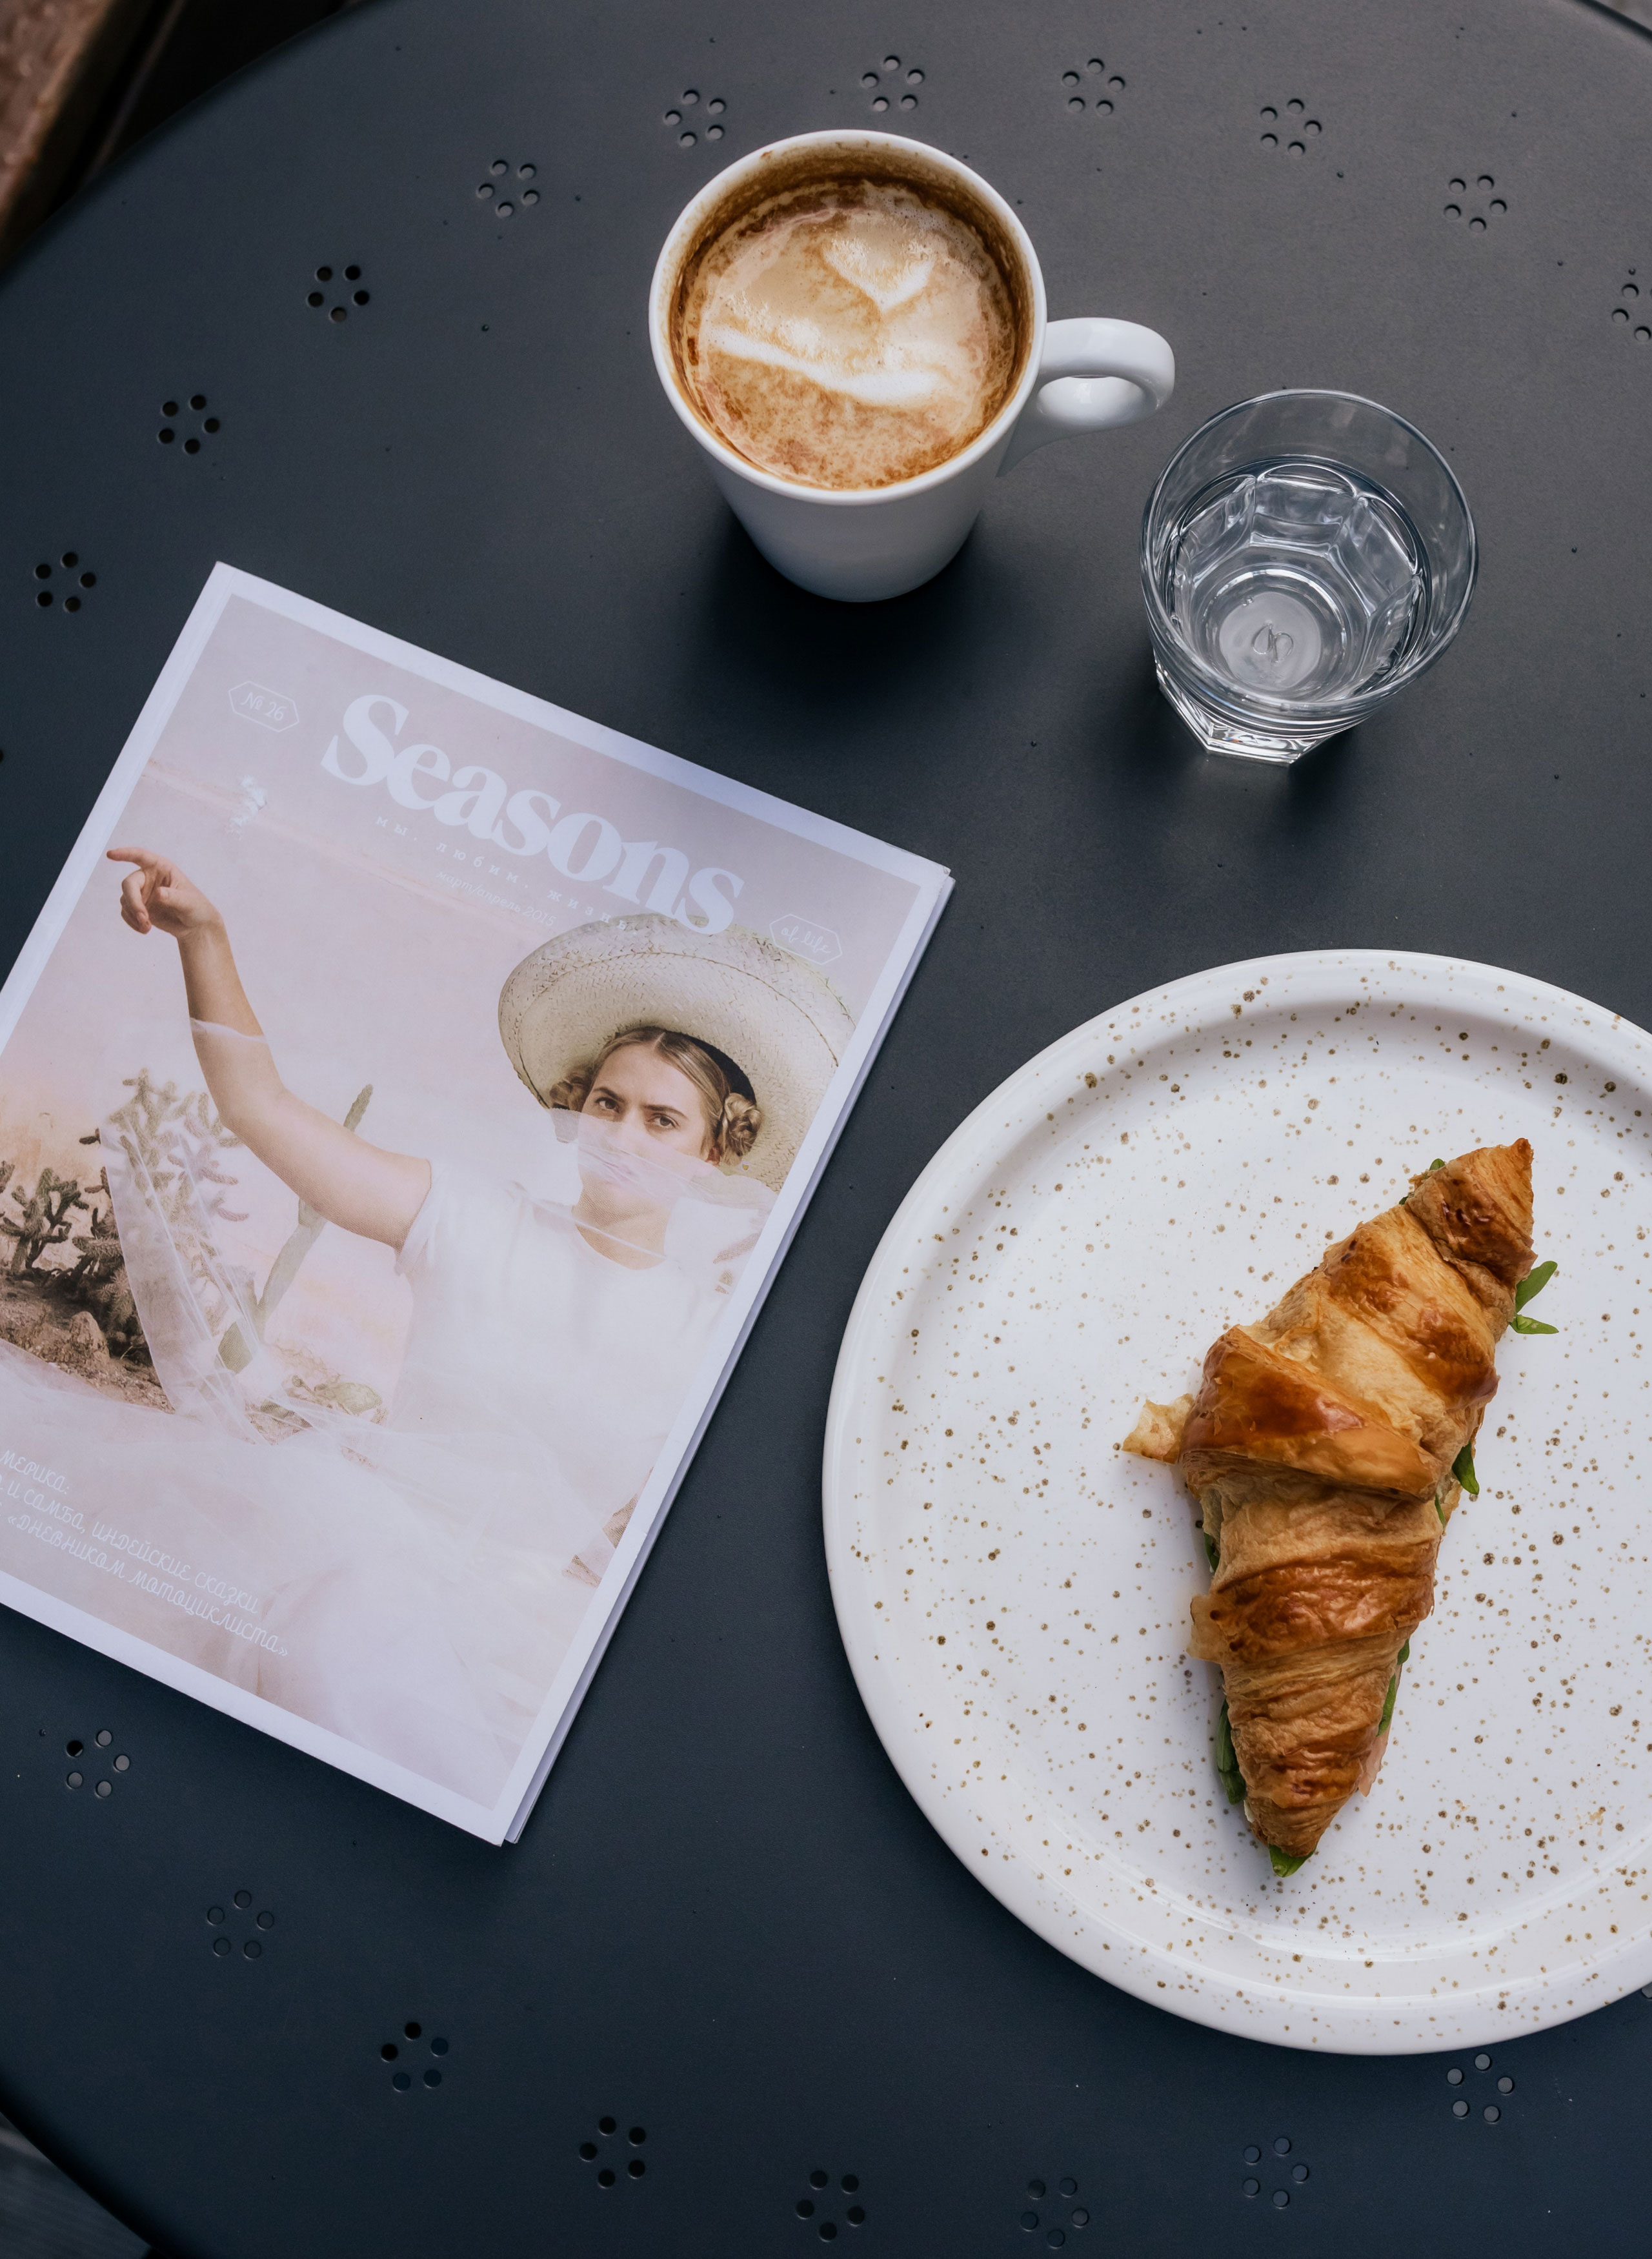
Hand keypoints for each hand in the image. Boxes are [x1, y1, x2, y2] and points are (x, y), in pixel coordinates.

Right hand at [107, 847, 221, 939]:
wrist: (195, 926)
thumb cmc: (196, 907)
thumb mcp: (189, 902)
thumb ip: (173, 897)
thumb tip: (157, 893)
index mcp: (162, 867)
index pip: (140, 856)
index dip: (125, 854)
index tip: (110, 855)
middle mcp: (148, 877)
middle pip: (129, 884)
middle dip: (133, 902)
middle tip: (143, 918)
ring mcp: (142, 892)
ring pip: (125, 900)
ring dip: (134, 915)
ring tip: (147, 927)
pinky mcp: (138, 907)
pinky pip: (126, 913)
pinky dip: (132, 922)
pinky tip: (145, 929)